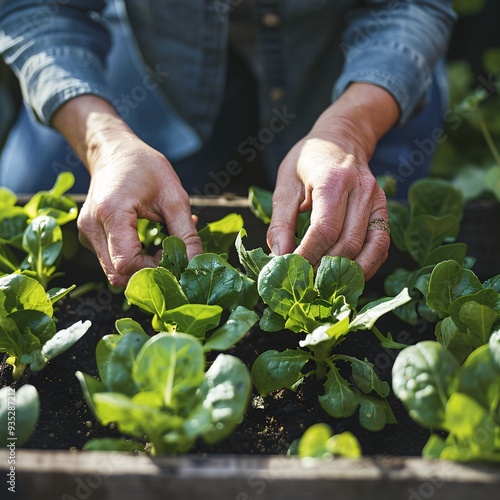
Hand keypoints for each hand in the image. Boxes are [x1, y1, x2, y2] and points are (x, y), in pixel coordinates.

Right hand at [53, 96, 201, 286]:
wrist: (113, 151)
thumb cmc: (144, 167)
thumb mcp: (174, 196)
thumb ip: (186, 232)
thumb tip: (196, 263)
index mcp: (111, 212)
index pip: (127, 263)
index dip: (153, 270)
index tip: (175, 260)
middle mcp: (92, 227)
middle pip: (118, 273)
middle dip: (148, 273)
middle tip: (171, 258)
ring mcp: (86, 234)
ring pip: (114, 271)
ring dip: (141, 269)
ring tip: (161, 250)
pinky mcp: (89, 237)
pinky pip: (111, 261)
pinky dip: (133, 260)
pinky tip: (149, 246)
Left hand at [267, 83, 398, 279]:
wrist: (341, 139)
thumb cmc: (308, 161)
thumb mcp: (285, 184)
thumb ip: (281, 221)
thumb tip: (279, 257)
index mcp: (333, 180)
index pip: (324, 229)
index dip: (308, 256)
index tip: (292, 272)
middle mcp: (361, 190)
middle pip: (347, 243)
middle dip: (324, 269)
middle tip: (305, 283)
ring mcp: (377, 200)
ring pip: (370, 249)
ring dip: (348, 273)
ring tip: (325, 285)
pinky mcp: (384, 210)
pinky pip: (381, 245)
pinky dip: (367, 265)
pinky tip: (348, 276)